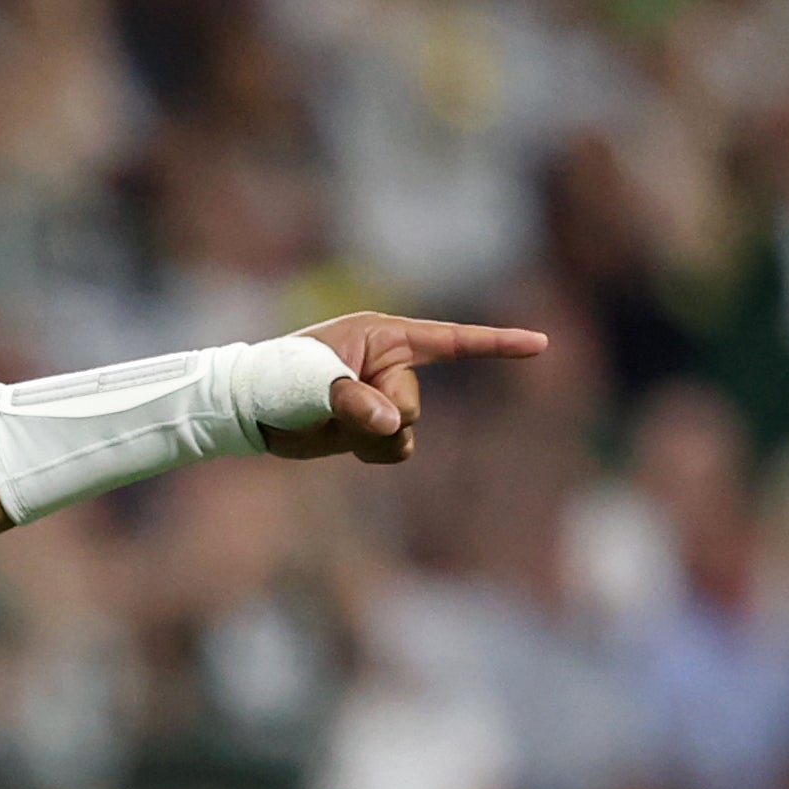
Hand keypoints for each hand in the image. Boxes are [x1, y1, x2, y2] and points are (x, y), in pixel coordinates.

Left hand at [266, 315, 552, 465]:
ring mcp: (383, 398)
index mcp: (383, 336)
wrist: (249, 409)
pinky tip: (342, 440)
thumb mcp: (314, 384)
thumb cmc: (278, 379)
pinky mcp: (375, 428)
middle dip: (382, 413)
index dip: (497, 343)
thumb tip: (395, 427)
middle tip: (340, 407)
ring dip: (374, 439)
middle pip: (415, 402)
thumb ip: (357, 401)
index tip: (540, 344)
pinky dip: (374, 452)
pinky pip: (397, 450)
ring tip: (334, 424)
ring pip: (408, 432)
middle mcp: (390, 365)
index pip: (452, 339)